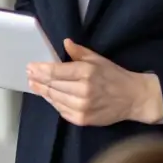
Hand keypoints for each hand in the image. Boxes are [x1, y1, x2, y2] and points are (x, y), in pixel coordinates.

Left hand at [27, 38, 162, 127]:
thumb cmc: (115, 76)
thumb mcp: (98, 59)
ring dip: (43, 92)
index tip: (30, 67)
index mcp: (86, 72)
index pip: (55, 72)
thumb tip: (65, 43)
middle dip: (38, 80)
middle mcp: (83, 90)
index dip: (40, 70)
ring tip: (35, 85)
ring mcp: (82, 107)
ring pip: (54, 99)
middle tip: (29, 75)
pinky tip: (50, 96)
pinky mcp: (82, 119)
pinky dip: (54, 103)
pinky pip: (61, 110)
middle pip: (52, 86)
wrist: (133, 98)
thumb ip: (79, 52)